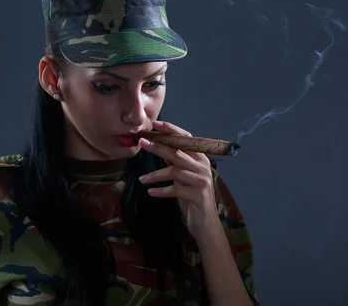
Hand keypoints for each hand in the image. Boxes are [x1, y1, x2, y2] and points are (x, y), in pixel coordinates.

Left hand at [138, 120, 218, 236]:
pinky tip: (151, 192)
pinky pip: (176, 190)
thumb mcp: (183, 177)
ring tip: (142, 179)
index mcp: (200, 159)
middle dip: (158, 146)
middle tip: (142, 142)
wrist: (205, 223)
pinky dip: (161, 191)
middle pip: (178, 152)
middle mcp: (203, 166)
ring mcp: (202, 180)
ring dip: (156, 174)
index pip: (186, 139)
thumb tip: (159, 146)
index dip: (171, 130)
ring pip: (175, 171)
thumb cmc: (192, 197)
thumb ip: (175, 162)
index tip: (155, 124)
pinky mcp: (198, 195)